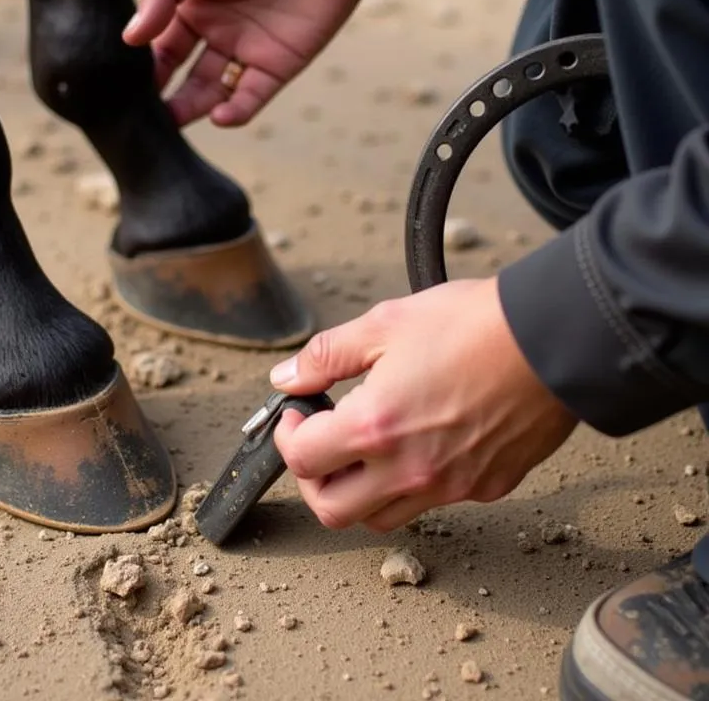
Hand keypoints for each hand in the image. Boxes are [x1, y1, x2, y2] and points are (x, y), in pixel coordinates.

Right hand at [122, 0, 388, 126]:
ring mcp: (249, 47)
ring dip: (192, 109)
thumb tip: (130, 37)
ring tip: (173, 121)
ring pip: (212, 91)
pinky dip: (236, 110)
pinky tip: (218, 114)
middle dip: (162, 97)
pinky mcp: (282, 62)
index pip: (159, 44)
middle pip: (181, 75)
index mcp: (192, 1)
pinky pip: (253, 95)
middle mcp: (217, 29)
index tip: (123, 84)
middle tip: (144, 118)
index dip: (143, 65)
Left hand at [271, 278, 578, 532]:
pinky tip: (421, 442)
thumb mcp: (384, 324)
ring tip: (366, 446)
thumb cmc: (471, 325)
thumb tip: (288, 377)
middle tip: (321, 444)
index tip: (298, 415)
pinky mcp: (487, 488)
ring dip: (360, 490)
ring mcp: (451, 487)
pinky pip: (434, 502)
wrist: (554, 339)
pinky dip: (412, 484)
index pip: (301, 460)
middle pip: (333, 511)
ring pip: (382, 517)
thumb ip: (326, 355)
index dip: (287, 435)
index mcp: (374, 428)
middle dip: (314, 479)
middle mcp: (409, 470)